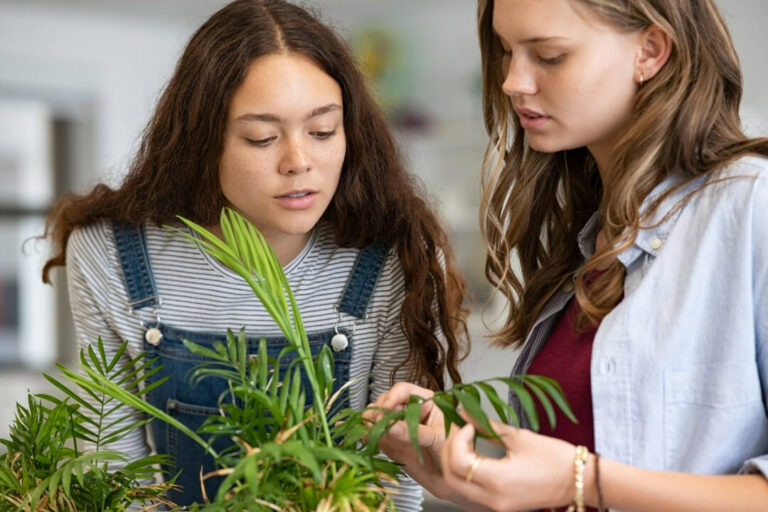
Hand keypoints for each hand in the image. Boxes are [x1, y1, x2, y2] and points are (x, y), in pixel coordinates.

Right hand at [363, 382, 453, 498]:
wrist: (453, 479)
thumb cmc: (454, 453)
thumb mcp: (437, 438)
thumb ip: (413, 432)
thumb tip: (391, 426)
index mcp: (426, 401)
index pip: (403, 390)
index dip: (392, 397)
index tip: (387, 409)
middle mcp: (409, 410)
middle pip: (386, 401)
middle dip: (379, 411)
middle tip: (375, 423)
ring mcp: (398, 426)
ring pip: (377, 416)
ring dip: (368, 421)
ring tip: (365, 429)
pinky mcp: (390, 441)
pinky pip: (373, 433)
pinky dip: (364, 433)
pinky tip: (355, 433)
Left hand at [440, 416, 575, 511]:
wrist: (580, 481)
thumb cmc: (556, 458)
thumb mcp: (519, 437)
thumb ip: (487, 425)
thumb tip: (465, 412)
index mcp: (499, 481)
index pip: (459, 462)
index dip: (457, 439)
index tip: (468, 424)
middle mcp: (494, 499)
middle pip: (451, 476)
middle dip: (450, 450)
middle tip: (461, 429)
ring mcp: (496, 505)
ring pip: (458, 485)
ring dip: (456, 460)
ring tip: (467, 439)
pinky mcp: (500, 505)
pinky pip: (471, 489)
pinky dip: (466, 471)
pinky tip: (474, 453)